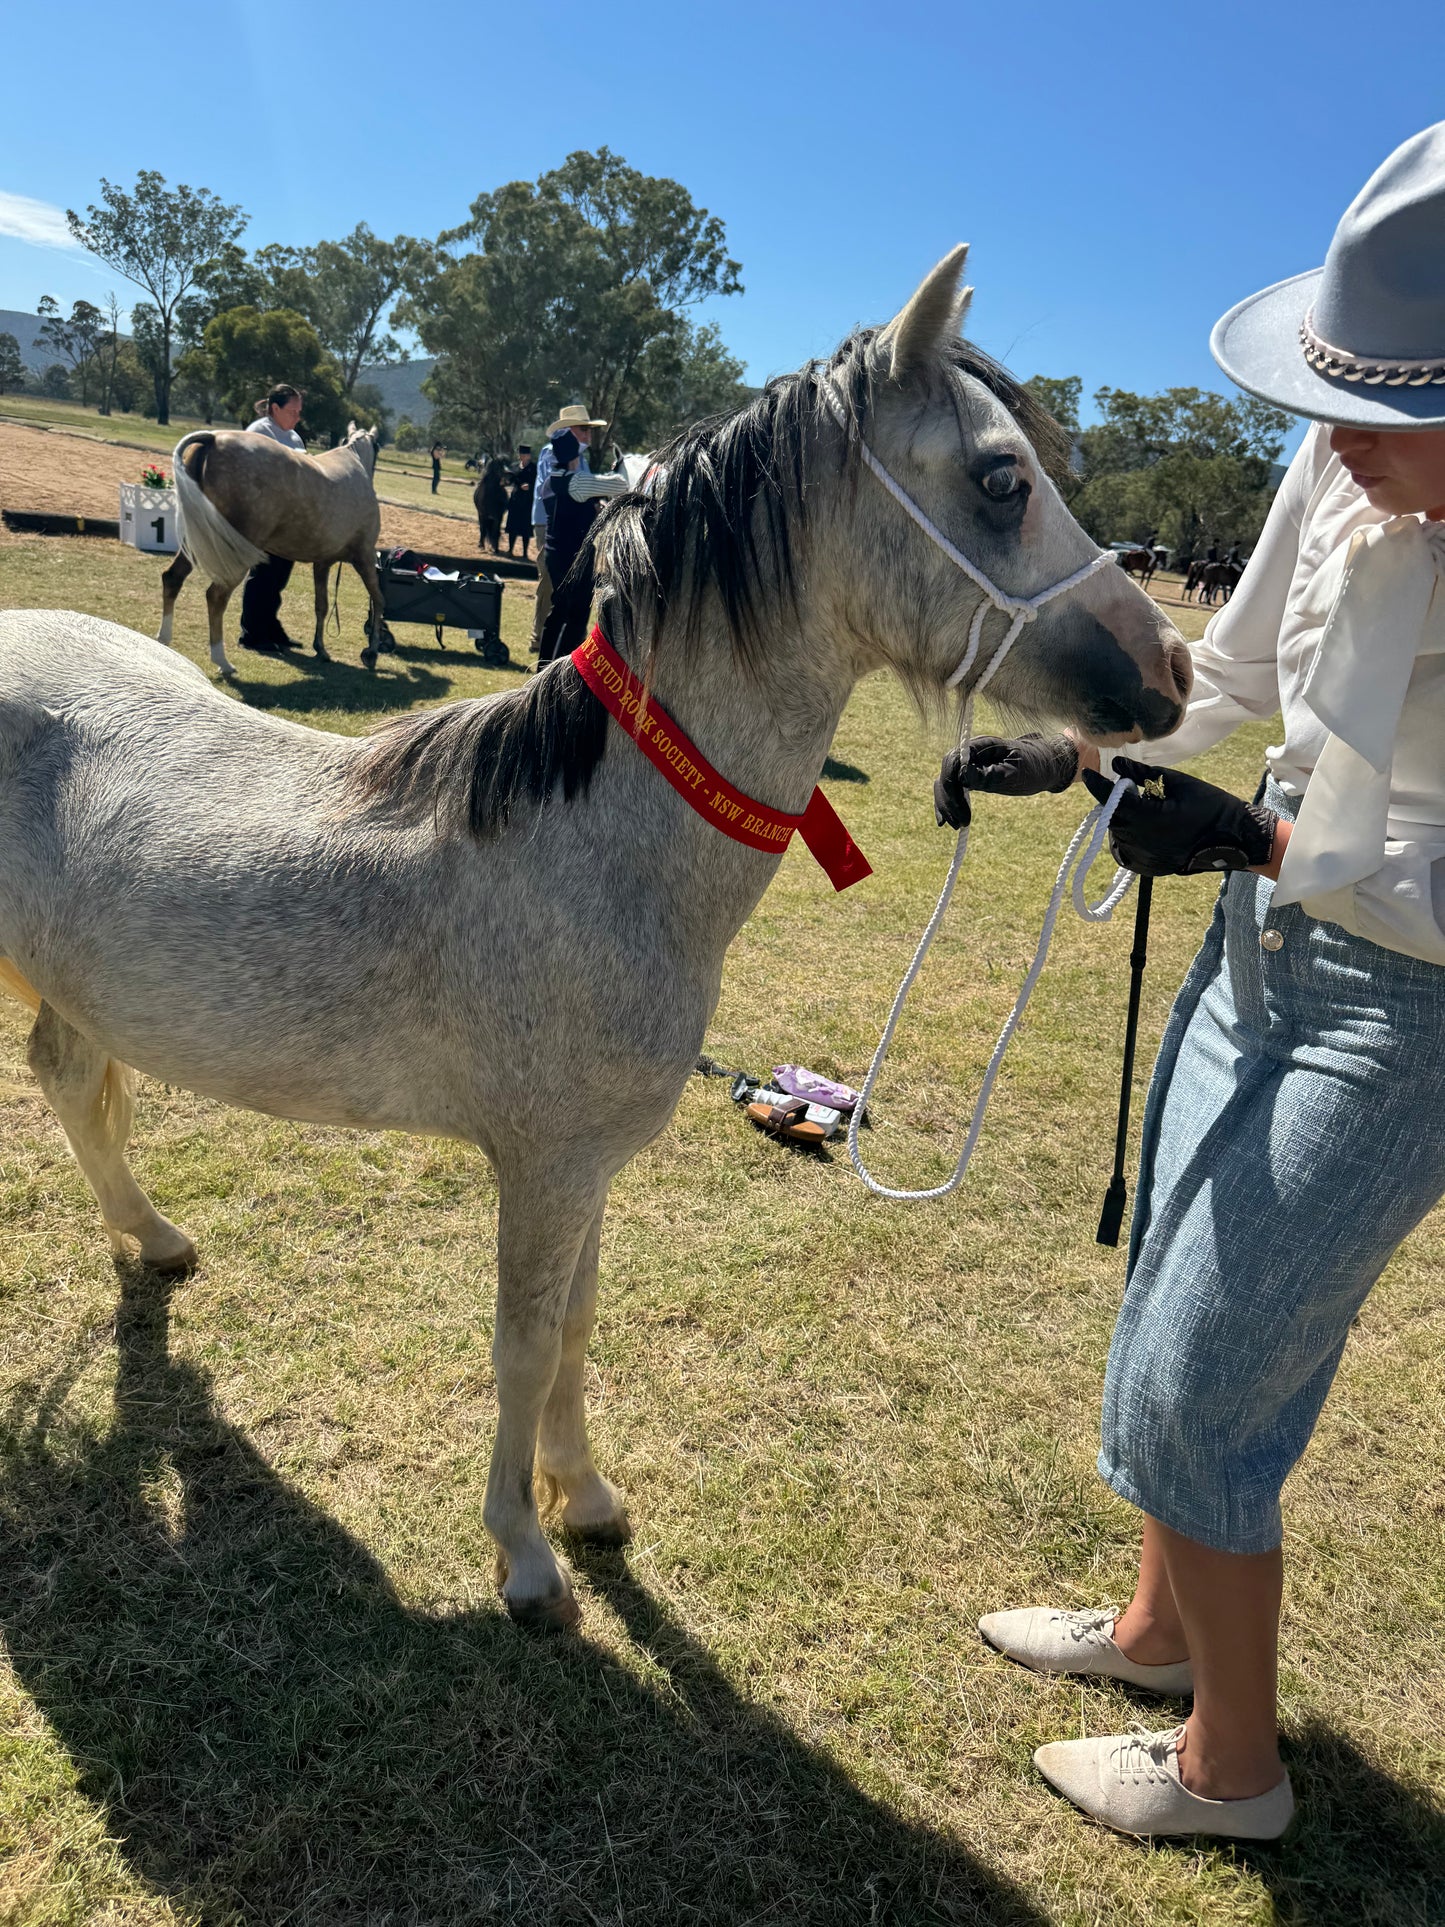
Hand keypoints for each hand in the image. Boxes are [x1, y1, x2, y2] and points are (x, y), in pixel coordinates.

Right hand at [933, 733, 1078, 827]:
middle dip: (948, 800)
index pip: (953, 762)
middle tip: (959, 824)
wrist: (1044, 764)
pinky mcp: (970, 775)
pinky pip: (952, 787)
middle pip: (947, 773)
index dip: (952, 787)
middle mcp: (971, 752)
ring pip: (945, 781)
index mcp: (981, 745)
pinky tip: (944, 821)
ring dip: (946, 804)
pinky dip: (947, 803)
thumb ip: (989, 774)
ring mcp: (969, 763)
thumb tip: (962, 776)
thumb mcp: (1015, 773)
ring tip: (955, 826)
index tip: (962, 811)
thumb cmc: (1034, 766)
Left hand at [1081, 756, 1277, 876]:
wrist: (1233, 838)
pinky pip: (1126, 852)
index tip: (1087, 773)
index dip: (1097, 786)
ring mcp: (1145, 859)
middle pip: (1112, 819)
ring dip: (1121, 820)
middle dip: (1113, 802)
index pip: (1112, 801)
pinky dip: (1127, 838)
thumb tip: (1115, 764)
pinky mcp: (1149, 869)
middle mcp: (1142, 842)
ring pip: (1117, 836)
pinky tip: (1143, 828)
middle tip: (1127, 789)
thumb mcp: (1177, 782)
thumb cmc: (1209, 804)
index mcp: (1149, 818)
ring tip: (1142, 809)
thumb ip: (1142, 774)